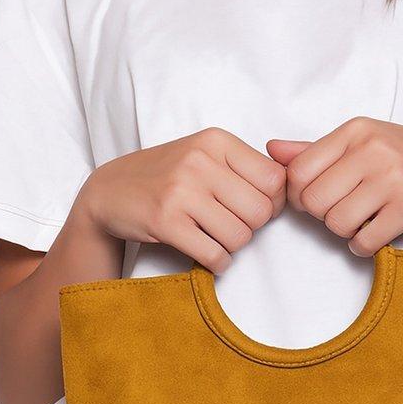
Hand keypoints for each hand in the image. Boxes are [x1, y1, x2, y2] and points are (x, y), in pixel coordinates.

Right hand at [76, 128, 286, 273]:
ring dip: (232, 246)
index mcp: (215, 141)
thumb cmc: (166, 176)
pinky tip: (205, 252)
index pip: (275, 178)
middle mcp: (199, 161)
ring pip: (241, 236)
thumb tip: (293, 186)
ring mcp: (181, 192)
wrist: (109, 192)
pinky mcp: (166, 223)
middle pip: (261, 212)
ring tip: (213, 237)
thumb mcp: (204, 155)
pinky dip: (218, 263)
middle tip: (230, 225)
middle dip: (251, 227)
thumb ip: (244, 166)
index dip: (273, 201)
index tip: (255, 207)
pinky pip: (216, 255)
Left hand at [267, 118, 402, 254]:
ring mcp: (393, 176)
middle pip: (313, 202)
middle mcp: (372, 148)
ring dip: (346, 233)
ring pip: (337, 224)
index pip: (298, 173)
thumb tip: (271, 150)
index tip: (322, 200)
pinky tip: (378, 234)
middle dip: (325, 217)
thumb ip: (315, 150)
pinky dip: (365, 247)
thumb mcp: (365, 143)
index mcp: (355, 130)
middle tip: (347, 213)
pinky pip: (365, 240)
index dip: (301, 197)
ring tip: (365, 222)